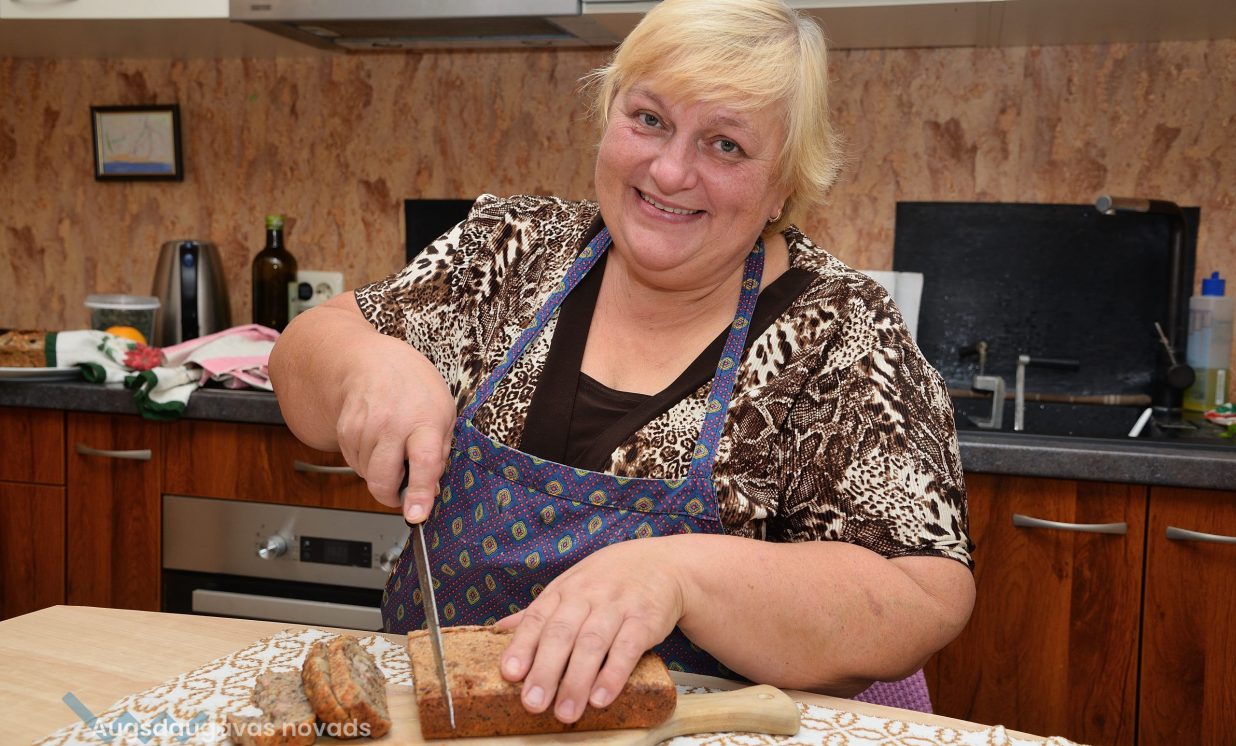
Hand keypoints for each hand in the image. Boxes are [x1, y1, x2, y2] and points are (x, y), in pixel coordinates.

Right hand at [333, 333, 454, 522]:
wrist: (369, 362)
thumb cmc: (413, 387)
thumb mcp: (443, 413)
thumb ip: (440, 453)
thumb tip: (430, 491)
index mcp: (425, 420)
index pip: (423, 462)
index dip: (419, 493)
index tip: (416, 514)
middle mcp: (392, 425)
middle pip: (384, 479)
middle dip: (392, 496)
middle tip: (403, 489)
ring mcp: (364, 429)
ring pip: (368, 476)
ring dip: (381, 474)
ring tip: (392, 447)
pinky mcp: (345, 433)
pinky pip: (355, 465)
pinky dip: (367, 463)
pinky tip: (377, 441)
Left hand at [494, 537, 685, 723]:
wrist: (662, 563)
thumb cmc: (609, 580)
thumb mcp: (571, 585)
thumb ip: (539, 611)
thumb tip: (497, 630)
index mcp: (564, 590)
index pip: (538, 617)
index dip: (522, 645)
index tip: (509, 673)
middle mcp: (587, 596)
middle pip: (562, 634)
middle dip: (545, 670)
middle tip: (532, 703)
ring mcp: (617, 606)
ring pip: (592, 643)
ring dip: (577, 681)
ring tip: (565, 712)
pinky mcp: (645, 619)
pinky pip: (627, 648)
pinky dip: (613, 674)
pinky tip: (600, 697)